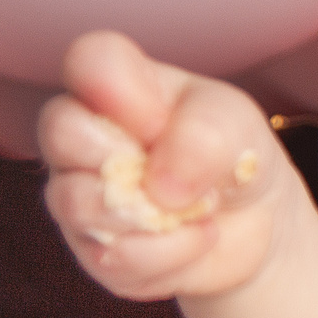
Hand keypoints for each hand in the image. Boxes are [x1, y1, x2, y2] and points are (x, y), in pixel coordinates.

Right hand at [39, 30, 298, 301]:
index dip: (121, 91)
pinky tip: (193, 240)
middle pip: (61, 130)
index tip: (161, 118)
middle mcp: (83, 134)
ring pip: (79, 203)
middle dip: (129, 157)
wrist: (256, 229)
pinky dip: (171, 255)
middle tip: (180, 172)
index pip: (88, 59)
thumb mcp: (237, 128)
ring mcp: (78, 193)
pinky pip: (114, 257)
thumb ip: (203, 135)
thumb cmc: (234, 158)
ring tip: (199, 209)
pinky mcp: (94, 250)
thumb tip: (160, 185)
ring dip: (159, 216)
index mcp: (118, 86)